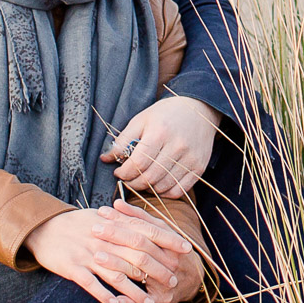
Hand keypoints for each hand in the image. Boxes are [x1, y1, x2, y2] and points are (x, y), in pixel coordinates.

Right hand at [24, 206, 196, 302]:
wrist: (44, 228)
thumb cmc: (76, 224)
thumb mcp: (101, 217)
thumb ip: (125, 221)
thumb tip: (149, 223)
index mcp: (112, 224)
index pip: (146, 230)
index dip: (168, 239)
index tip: (186, 249)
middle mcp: (103, 239)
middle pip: (136, 256)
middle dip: (157, 270)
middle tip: (173, 282)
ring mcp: (88, 254)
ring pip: (116, 274)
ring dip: (135, 291)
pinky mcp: (73, 267)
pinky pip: (91, 284)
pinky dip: (104, 294)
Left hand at [91, 203, 205, 302]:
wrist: (193, 280)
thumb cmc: (170, 251)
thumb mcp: (160, 231)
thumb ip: (139, 217)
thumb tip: (117, 203)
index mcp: (169, 242)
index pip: (142, 228)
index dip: (121, 220)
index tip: (101, 212)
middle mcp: (170, 261)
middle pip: (139, 247)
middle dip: (116, 237)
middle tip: (94, 229)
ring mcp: (166, 282)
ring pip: (139, 272)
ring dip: (117, 265)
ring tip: (96, 256)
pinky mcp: (161, 301)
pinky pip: (141, 302)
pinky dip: (127, 301)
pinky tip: (111, 298)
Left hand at [102, 95, 220, 197]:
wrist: (199, 110)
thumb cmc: (165, 114)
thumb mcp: (141, 119)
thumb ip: (123, 140)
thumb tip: (105, 158)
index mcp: (160, 132)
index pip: (138, 163)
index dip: (124, 173)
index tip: (118, 173)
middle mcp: (177, 147)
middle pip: (150, 177)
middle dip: (133, 183)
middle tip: (127, 180)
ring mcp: (190, 159)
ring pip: (163, 186)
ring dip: (147, 189)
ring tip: (140, 181)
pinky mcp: (199, 168)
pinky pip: (178, 190)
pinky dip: (165, 192)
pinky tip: (157, 184)